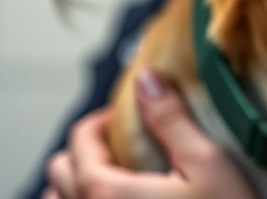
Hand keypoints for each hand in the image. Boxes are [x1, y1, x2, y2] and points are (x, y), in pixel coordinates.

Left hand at [43, 69, 257, 198]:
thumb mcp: (207, 165)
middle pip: (59, 172)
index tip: (126, 118)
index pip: (79, 139)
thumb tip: (147, 79)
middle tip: (120, 147)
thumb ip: (170, 119)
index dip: (101, 120)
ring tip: (113, 184)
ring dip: (75, 189)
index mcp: (104, 192)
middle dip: (85, 152)